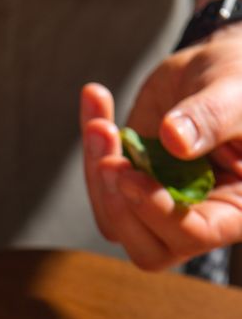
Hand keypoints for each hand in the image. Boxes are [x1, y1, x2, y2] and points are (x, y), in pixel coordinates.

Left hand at [81, 26, 241, 269]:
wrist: (214, 69)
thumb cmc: (240, 81)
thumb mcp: (236, 91)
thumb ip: (213, 117)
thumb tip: (175, 140)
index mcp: (236, 208)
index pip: (197, 234)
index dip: (159, 213)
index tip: (129, 175)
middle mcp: (197, 219)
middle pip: (148, 249)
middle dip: (120, 208)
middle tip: (107, 160)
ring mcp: (159, 208)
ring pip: (115, 222)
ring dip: (97, 175)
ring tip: (100, 123)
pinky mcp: (130, 188)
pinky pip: (101, 188)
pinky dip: (91, 148)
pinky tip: (96, 100)